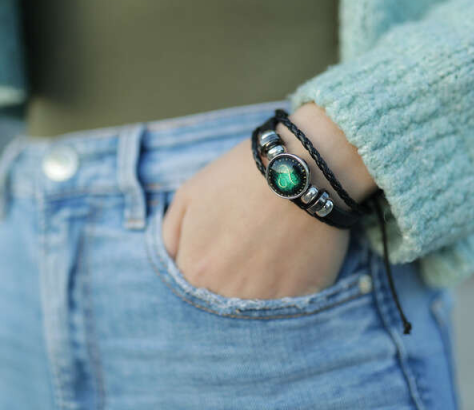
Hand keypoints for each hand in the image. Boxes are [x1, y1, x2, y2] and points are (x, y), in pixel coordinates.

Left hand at [162, 103, 377, 299]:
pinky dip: (288, 284)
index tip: (222, 243)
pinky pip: (287, 304)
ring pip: (253, 306)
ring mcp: (265, 300)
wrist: (299, 168)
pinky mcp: (301, 298)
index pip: (190, 284)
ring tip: (270, 248)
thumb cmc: (239, 176)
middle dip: (229, 275)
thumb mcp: (188, 194)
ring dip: (258, 283)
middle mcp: (226, 294)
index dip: (206, 261)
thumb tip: (174, 261)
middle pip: (220, 299)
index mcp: (196, 270)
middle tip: (247, 245)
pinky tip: (291, 256)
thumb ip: (170, 235)